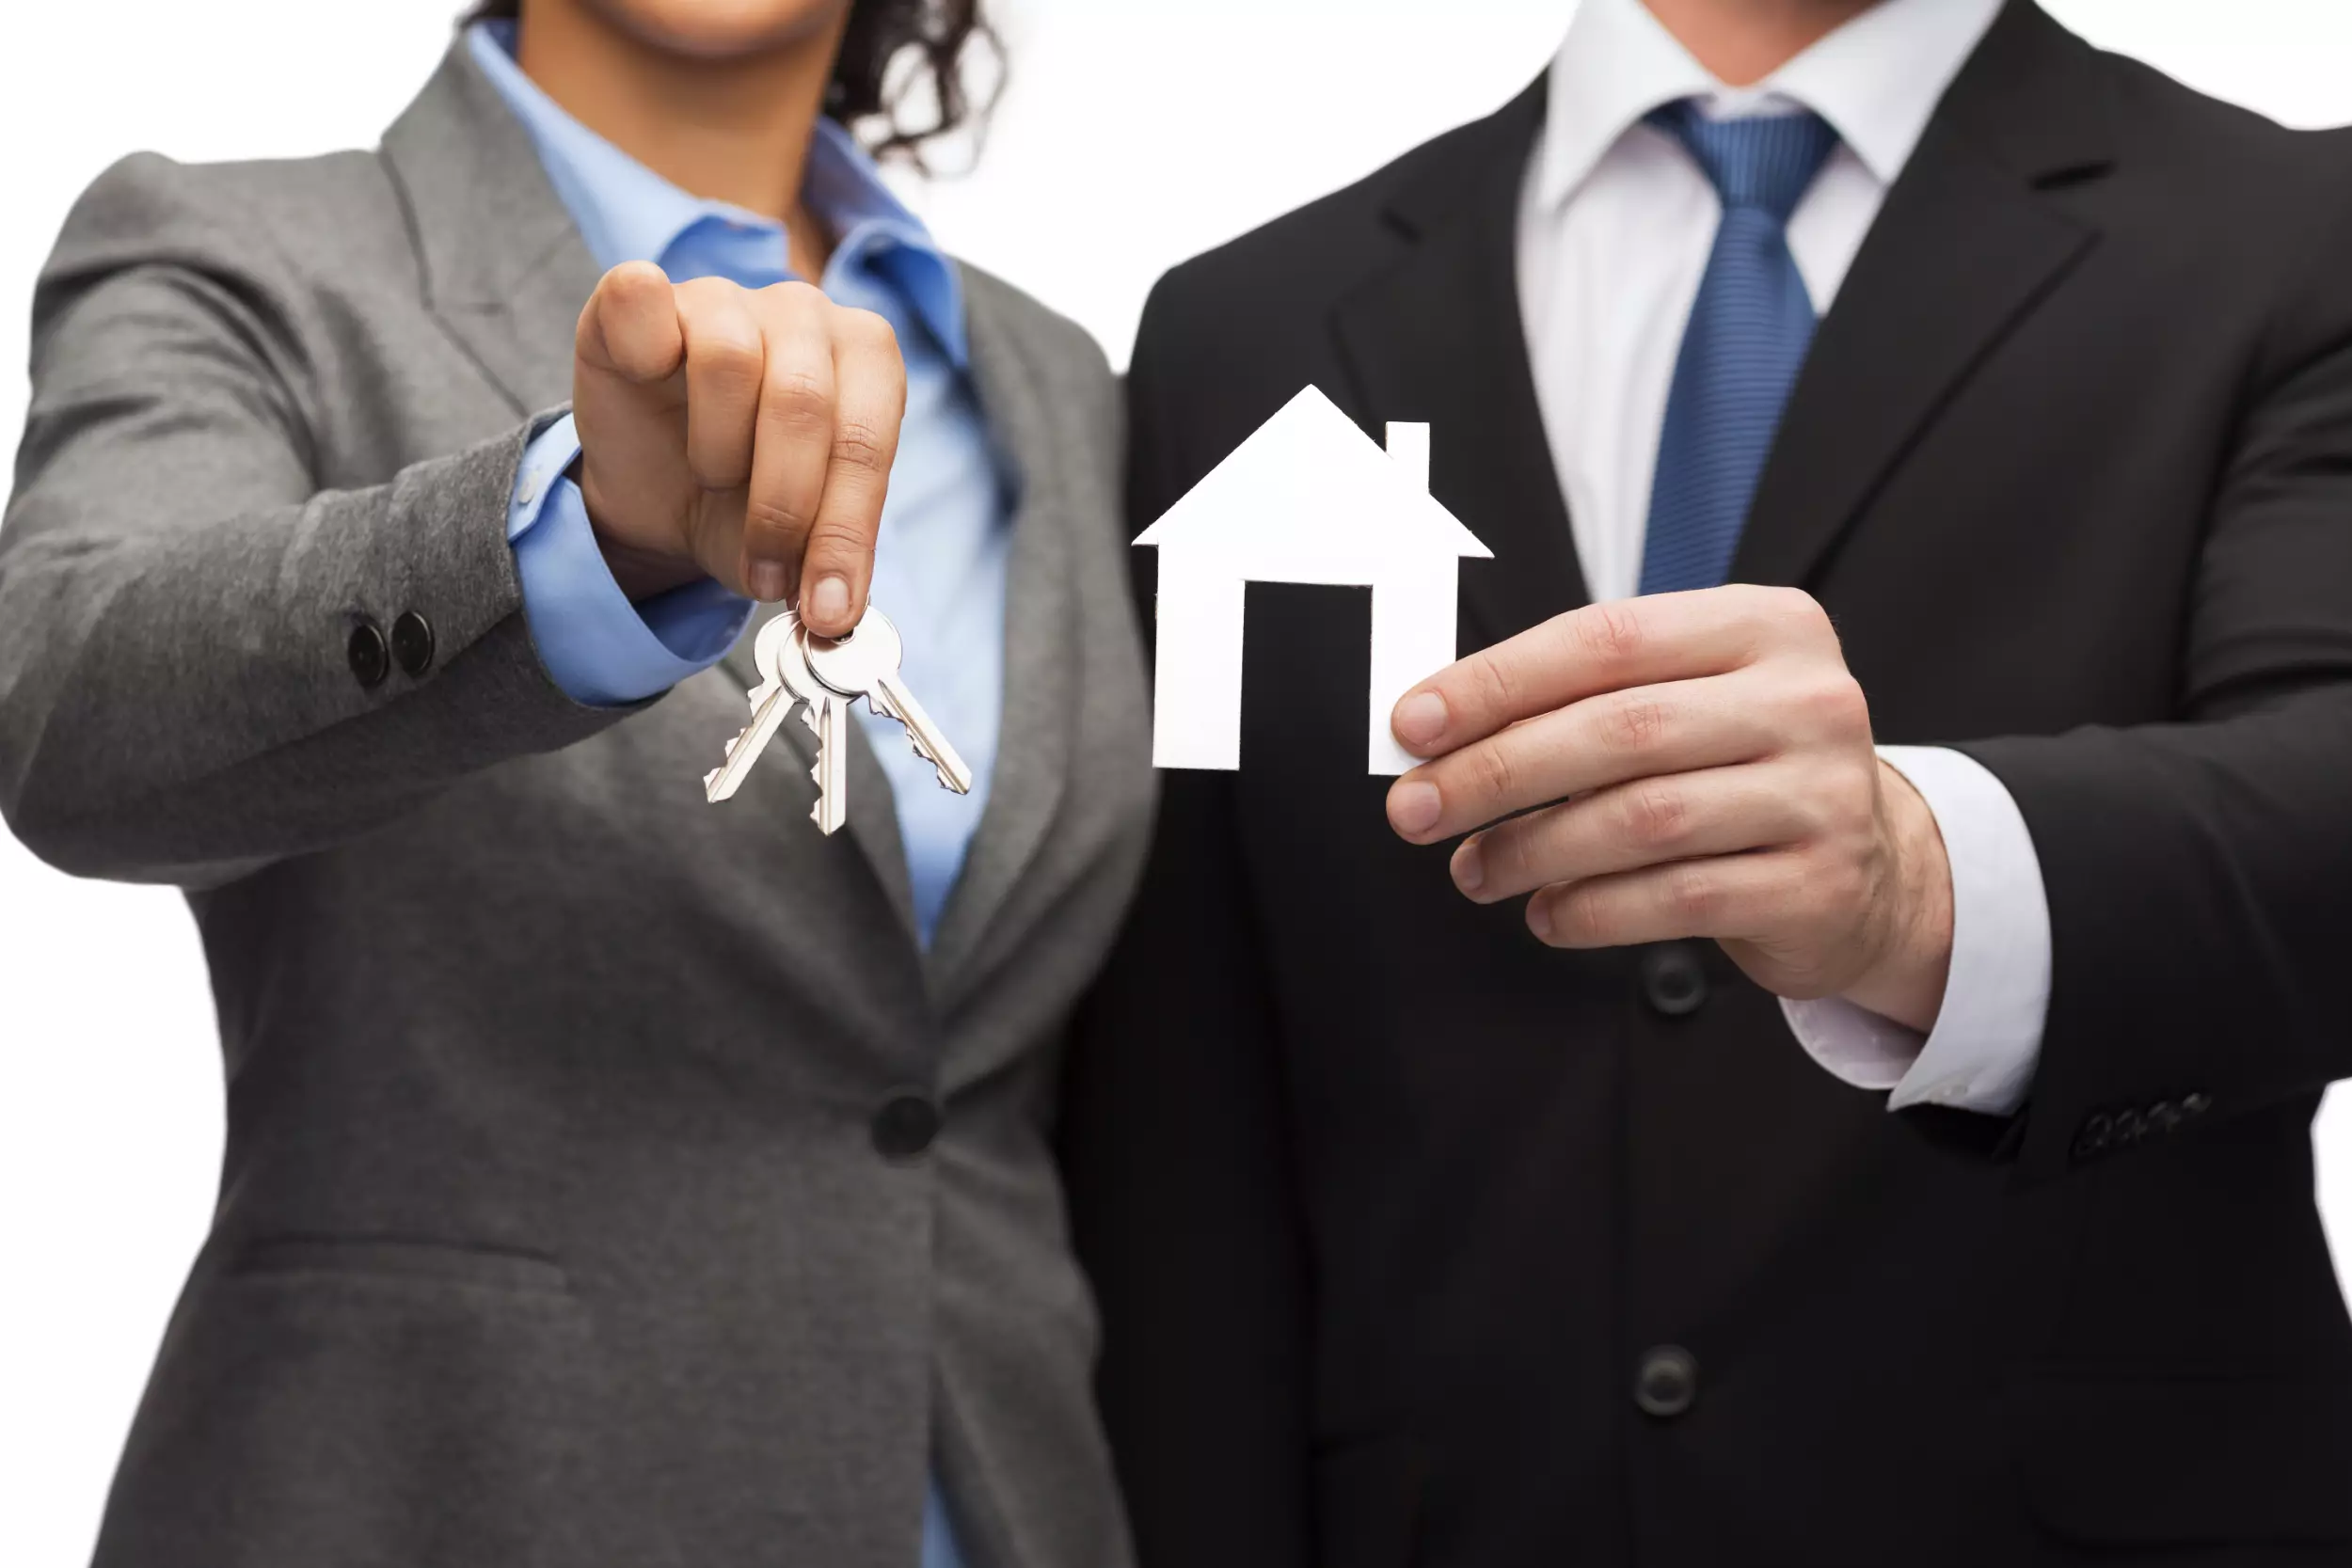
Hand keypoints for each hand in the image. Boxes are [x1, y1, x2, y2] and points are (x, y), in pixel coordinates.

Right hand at [570, 263, 905, 634]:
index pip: (868, 440)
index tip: (828, 607)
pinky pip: (643, 296)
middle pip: (803, 403)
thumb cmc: (744, 500)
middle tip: (764, 571)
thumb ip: (823, 562)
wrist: (660, 485)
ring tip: (715, 476)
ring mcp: (726, 296)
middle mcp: (806, 314)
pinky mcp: (646, 294)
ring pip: (731, 359)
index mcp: (868, 361)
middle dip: (783, 507)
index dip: (845, 532)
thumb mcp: (795, 542)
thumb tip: (833, 611)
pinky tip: (651, 382)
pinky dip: (646, 349)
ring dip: (718, 448)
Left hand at [1384, 586, 1953, 1030]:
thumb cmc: (1745, 769)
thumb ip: (1584, 699)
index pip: (1604, 640)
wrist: (1873, 870)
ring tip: (1475, 869)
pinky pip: (1675, 898)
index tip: (1414, 723)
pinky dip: (1590, 909)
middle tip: (1417, 808)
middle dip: (1493, 772)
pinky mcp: (1817, 884)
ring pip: (1640, 819)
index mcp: (1763, 626)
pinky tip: (1546, 913)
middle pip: (1616, 730)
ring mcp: (1820, 793)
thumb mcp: (1689, 701)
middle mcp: (1805, 699)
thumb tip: (1439, 733)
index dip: (1495, 682)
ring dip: (1531, 849)